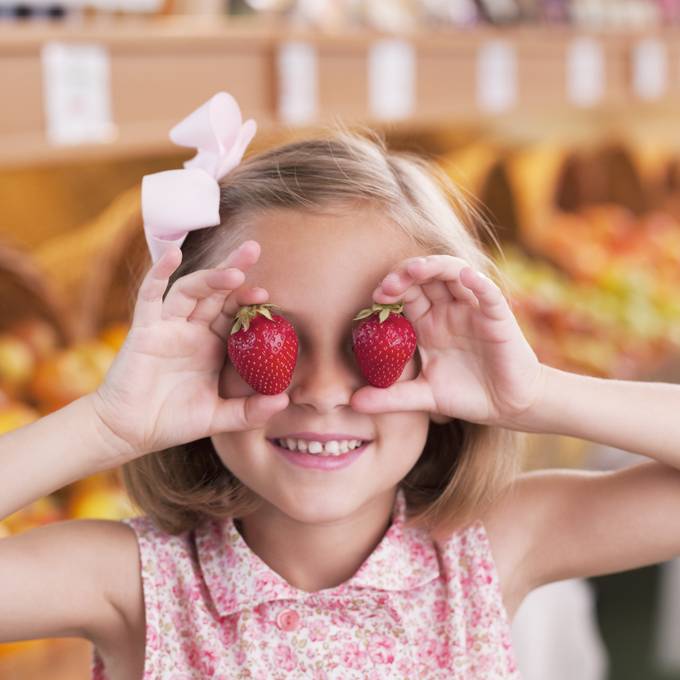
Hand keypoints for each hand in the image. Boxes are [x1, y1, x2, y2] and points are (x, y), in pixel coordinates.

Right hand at [90, 241, 288, 465]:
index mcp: (211, 345)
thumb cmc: (172, 421)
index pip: (234, 312)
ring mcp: (167, 326)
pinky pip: (150, 295)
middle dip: (235, 269)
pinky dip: (159, 273)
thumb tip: (284, 403)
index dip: (249, 301)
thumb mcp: (218, 418)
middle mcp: (191, 329)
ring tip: (234, 271)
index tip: (268, 298)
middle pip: (216, 291)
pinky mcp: (144, 329)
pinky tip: (174, 255)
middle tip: (255, 249)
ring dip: (210, 276)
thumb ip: (250, 411)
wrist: (129, 432)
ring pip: (190, 290)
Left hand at [349, 254, 544, 427]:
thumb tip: (353, 403)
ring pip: (454, 274)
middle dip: (405, 275)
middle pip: (425, 277)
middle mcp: (448, 310)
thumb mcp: (423, 398)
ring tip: (416, 270)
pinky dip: (478, 282)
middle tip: (388, 286)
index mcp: (427, 323)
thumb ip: (390, 399)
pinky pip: (488, 293)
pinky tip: (466, 276)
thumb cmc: (466, 395)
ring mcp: (472, 310)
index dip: (390, 291)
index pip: (405, 294)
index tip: (374, 300)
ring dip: (434, 267)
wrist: (507, 407)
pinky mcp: (497, 317)